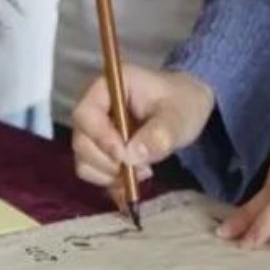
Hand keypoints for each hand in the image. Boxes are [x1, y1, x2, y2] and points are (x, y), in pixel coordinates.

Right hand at [72, 65, 215, 193]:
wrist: (188, 106)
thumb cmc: (182, 101)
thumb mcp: (178, 115)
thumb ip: (158, 133)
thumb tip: (131, 155)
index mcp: (108, 87)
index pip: (85, 114)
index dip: (100, 138)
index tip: (124, 155)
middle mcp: (94, 107)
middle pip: (81, 141)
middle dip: (107, 162)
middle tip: (140, 168)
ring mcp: (95, 130)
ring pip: (84, 161)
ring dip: (110, 175)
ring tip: (142, 171)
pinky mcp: (101, 150)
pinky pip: (94, 173)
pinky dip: (111, 182)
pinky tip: (135, 181)